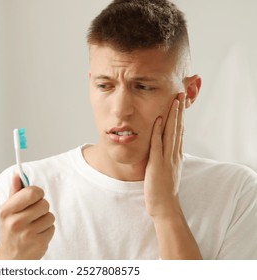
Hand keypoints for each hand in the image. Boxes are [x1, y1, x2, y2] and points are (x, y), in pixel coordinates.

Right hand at [0, 174, 54, 259]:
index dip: (37, 192)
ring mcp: (28, 234)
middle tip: (34, 213)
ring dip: (45, 219)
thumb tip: (17, 174)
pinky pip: (52, 227)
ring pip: (50, 216)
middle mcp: (16, 223)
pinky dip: (47, 229)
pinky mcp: (39, 243)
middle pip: (44, 204)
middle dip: (42, 207)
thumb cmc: (10, 229)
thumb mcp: (7, 211)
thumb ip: (14, 192)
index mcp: (6, 211)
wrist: (11, 257)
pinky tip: (37, 234)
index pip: (31, 193)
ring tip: (34, 225)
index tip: (36, 195)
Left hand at [144, 93, 200, 258]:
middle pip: (178, 128)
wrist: (164, 206)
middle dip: (179, 110)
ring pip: (171, 133)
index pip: (179, 131)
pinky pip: (158, 145)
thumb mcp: (167, 170)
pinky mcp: (158, 164)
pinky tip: (159, 120)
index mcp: (176, 155)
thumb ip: (166, 158)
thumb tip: (163, 148)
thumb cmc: (163, 189)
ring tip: (174, 100)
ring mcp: (167, 159)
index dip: (180, 116)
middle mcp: (174, 154)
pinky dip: (159, 131)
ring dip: (173, 116)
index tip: (180, 102)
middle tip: (180, 93)